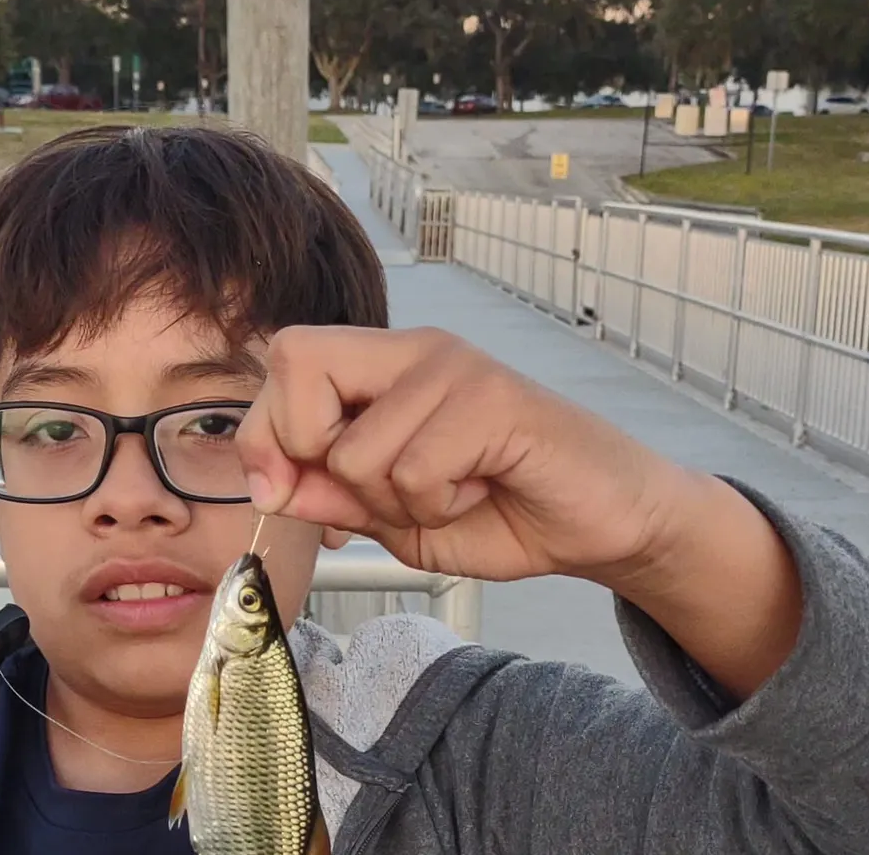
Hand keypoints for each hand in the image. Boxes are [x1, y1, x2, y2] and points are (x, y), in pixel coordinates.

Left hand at [236, 325, 686, 584]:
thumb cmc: (501, 509)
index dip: (264, 431)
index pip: (286, 360)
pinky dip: (439, 506)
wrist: (604, 520)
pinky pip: (416, 470)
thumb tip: (272, 485)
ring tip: (452, 493)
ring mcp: (453, 366)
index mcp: (384, 365)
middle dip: (310, 449)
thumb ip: (335, 495)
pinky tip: (481, 489)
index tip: (279, 491)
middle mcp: (413, 347)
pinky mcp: (492, 398)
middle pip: (298, 359)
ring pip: (358, 448)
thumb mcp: (396, 516)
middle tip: (374, 492)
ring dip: (396, 503)